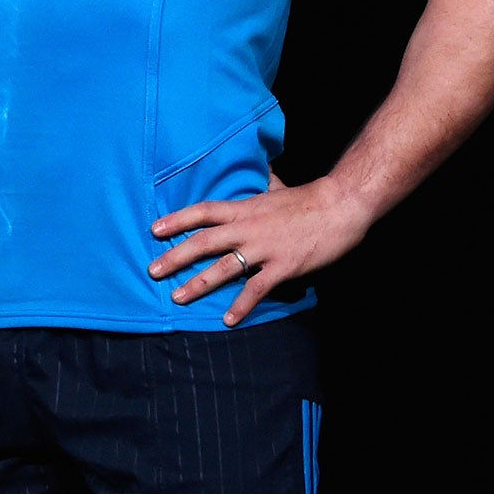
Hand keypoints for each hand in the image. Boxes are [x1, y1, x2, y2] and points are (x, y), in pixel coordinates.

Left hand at [148, 171, 369, 325]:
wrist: (341, 206)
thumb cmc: (309, 198)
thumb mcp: (276, 188)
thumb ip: (262, 186)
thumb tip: (260, 173)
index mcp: (244, 209)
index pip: (203, 212)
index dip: (177, 220)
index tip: (154, 229)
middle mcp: (248, 228)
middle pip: (203, 242)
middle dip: (175, 256)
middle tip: (152, 270)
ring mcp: (264, 249)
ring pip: (223, 268)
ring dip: (198, 284)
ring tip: (177, 297)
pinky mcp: (283, 267)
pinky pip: (257, 289)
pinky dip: (241, 306)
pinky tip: (228, 320)